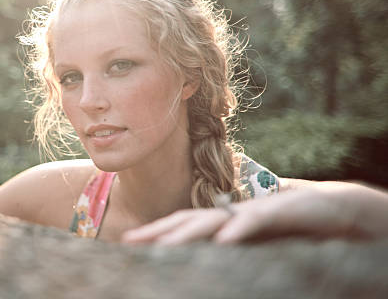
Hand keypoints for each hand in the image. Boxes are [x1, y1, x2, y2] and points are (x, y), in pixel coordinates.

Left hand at [122, 184, 387, 244]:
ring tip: (162, 246)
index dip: (156, 232)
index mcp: (224, 220)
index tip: (128, 242)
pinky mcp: (280, 211)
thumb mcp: (252, 240)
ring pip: (215, 220)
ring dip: (187, 234)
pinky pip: (256, 221)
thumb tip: (207, 252)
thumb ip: (228, 243)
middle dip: (158, 232)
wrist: (330, 206)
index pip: (184, 224)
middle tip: (130, 242)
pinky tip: (223, 241)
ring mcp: (253, 210)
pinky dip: (239, 229)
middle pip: (188, 220)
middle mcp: (232, 213)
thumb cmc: (290, 225)